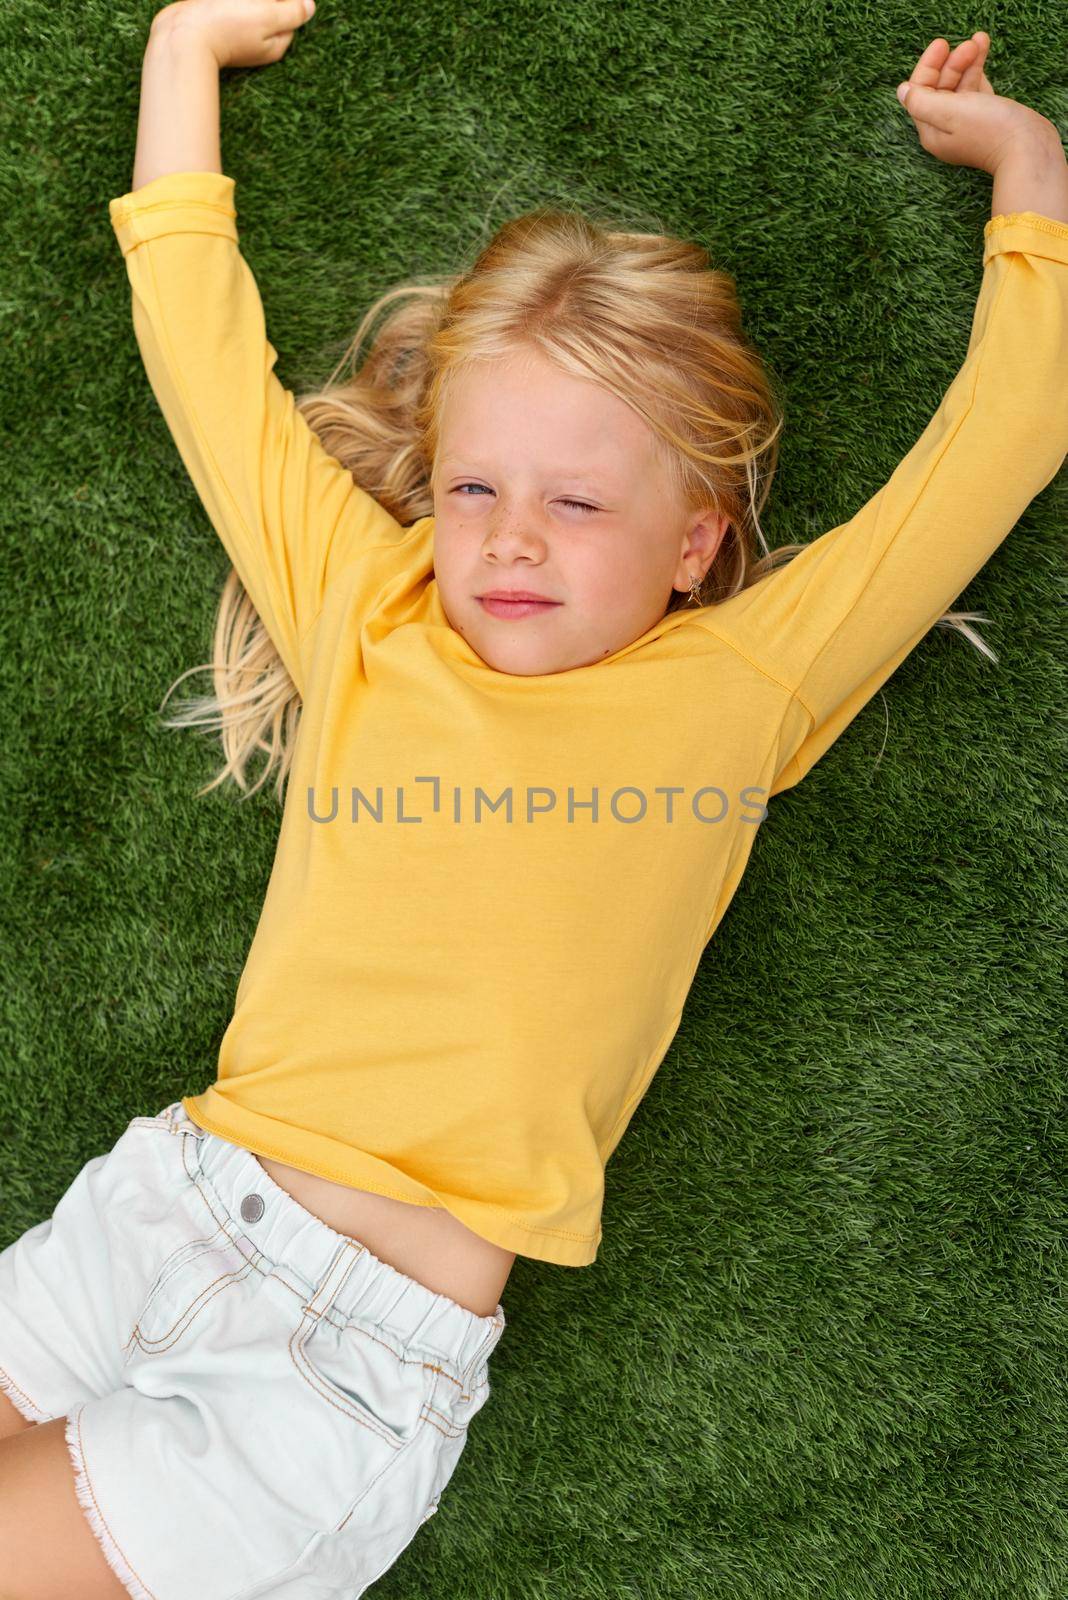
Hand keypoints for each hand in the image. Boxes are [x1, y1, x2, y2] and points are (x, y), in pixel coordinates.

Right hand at [155, 0, 315, 70]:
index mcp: (276, 43)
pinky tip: (224, 2)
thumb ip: (292, 12)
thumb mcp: (267, 17)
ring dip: (249, 2)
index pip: (292, 11)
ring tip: (235, 2)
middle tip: (247, 2)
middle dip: (265, 2)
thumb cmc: (225, 26)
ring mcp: (239, 34)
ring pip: (253, 7)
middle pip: (272, 9)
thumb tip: (310, 6)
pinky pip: (235, 8)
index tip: (262, 1)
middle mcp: (260, 42)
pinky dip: (236, 3)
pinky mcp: (220, 26)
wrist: (180, 36)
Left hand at [896, 33, 1055, 174]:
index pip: (920, 93)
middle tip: (970, 43)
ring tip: (980, 39)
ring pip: (960, 86)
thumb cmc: (988, 130)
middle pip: (941, 87)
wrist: (1028, 148)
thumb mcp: (948, 113)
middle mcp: (946, 129)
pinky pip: (976, 90)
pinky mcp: (987, 118)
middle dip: (953, 62)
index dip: (929, 66)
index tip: (942, 44)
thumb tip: (903, 91)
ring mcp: (967, 124)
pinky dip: (978, 71)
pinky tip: (982, 52)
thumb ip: (921, 101)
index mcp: (932, 131)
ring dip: (967, 62)